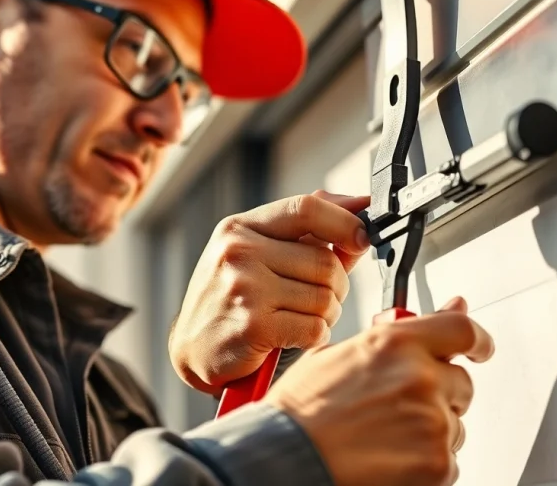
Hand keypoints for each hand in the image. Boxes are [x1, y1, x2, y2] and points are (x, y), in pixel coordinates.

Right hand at [169, 190, 371, 394]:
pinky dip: (314, 337)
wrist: (193, 348)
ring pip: (325, 297)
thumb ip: (308, 232)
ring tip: (300, 318)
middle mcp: (239, 252)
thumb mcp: (258, 254)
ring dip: (326, 315)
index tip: (362, 237)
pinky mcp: (253, 326)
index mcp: (241, 227)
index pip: (307, 208)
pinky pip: (315, 328)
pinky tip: (293, 337)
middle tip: (318, 298)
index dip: (345, 222)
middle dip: (336, 286)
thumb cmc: (233, 299)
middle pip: (325, 261)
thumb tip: (358, 207)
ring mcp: (245, 288)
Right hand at [264, 298, 493, 485]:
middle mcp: (420, 377)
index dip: (477, 340)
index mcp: (395, 343)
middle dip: (439, 394)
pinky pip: (448, 462)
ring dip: (430, 430)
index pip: (462, 330)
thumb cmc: (304, 412)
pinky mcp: (437, 464)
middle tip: (398, 409)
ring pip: (454, 425)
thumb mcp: (340, 354)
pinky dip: (425, 465)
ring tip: (382, 437)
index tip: (479, 348)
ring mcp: (431, 422)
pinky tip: (387, 459)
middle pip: (461, 383)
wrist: (286, 459)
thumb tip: (448, 308)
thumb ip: (396, 332)